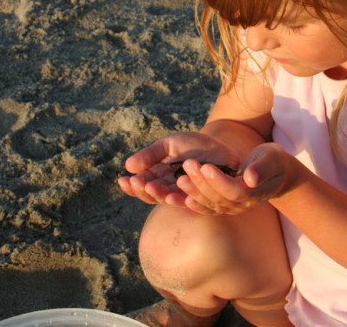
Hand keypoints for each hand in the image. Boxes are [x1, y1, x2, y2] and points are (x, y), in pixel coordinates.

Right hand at [117, 132, 241, 206]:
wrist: (223, 147)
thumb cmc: (194, 146)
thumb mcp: (169, 145)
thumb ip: (150, 155)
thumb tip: (128, 165)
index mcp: (159, 178)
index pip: (141, 186)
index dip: (132, 186)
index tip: (123, 181)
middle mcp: (171, 189)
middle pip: (153, 196)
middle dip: (145, 190)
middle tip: (140, 183)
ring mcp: (187, 194)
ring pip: (170, 199)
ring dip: (161, 195)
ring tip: (153, 187)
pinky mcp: (204, 196)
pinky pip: (193, 200)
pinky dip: (184, 197)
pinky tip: (175, 194)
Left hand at [180, 143, 297, 214]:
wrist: (275, 174)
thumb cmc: (273, 162)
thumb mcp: (272, 159)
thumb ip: (262, 168)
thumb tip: (250, 179)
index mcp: (254, 193)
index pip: (234, 191)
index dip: (219, 181)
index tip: (206, 166)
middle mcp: (243, 205)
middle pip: (219, 198)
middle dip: (201, 182)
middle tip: (188, 164)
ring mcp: (233, 208)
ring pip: (211, 204)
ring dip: (194, 192)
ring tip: (180, 178)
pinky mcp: (225, 207)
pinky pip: (209, 209)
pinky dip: (196, 205)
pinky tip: (182, 198)